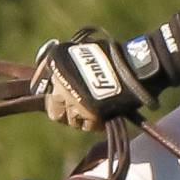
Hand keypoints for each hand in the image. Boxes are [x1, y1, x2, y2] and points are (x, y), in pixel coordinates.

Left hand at [33, 8, 179, 132]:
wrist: (135, 67)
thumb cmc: (113, 57)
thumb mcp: (83, 53)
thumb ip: (67, 68)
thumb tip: (54, 83)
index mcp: (56, 67)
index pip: (43, 93)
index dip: (55, 99)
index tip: (64, 101)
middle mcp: (61, 84)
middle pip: (55, 112)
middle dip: (67, 113)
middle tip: (83, 108)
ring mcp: (74, 99)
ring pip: (72, 121)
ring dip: (83, 118)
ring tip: (98, 108)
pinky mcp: (90, 112)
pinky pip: (88, 126)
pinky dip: (96, 123)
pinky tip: (106, 113)